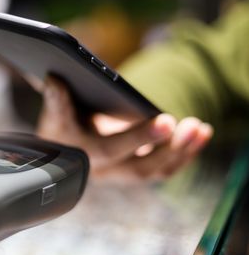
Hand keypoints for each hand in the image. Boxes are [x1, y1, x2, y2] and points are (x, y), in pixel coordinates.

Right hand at [36, 76, 212, 182]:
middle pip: (139, 168)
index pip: (110, 149)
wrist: (65, 149)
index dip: (138, 136)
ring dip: (181, 152)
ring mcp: (121, 174)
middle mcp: (103, 171)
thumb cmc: (60, 127)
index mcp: (82, 156)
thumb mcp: (54, 115)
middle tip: (190, 125)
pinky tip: (201, 135)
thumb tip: (54, 80)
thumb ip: (56, 100)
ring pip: (155, 171)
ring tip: (200, 128)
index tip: (166, 120)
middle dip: (167, 148)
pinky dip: (185, 153)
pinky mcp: (136, 170)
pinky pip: (164, 169)